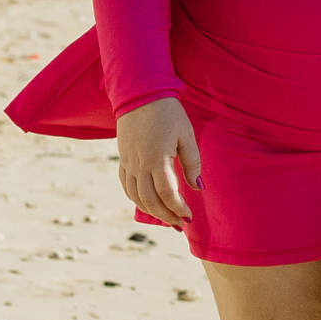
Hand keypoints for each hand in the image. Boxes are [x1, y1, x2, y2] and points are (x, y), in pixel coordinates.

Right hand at [118, 96, 198, 227]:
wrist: (140, 94)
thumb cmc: (169, 113)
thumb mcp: (187, 135)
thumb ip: (192, 162)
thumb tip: (198, 188)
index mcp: (157, 159)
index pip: (167, 193)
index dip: (178, 208)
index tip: (189, 217)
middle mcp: (139, 164)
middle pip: (150, 200)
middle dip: (166, 215)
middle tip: (180, 225)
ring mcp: (128, 162)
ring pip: (135, 196)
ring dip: (150, 211)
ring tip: (166, 218)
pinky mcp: (122, 158)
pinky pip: (126, 185)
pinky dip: (135, 198)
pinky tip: (146, 203)